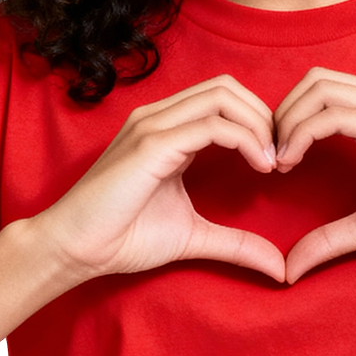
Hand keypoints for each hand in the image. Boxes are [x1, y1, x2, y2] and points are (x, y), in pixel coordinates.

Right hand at [31, 75, 286, 283]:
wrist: (74, 248)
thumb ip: (236, 244)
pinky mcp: (152, 144)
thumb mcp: (194, 237)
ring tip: (272, 162)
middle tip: (281, 157)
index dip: (258, 121)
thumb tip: (279, 268)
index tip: (276, 161)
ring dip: (259, 124)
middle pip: (228, 87)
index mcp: (166, 129)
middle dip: (265, 116)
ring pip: (223, 97)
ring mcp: (153, 125)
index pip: (223, 98)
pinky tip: (259, 166)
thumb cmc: (122, 238)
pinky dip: (246, 140)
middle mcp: (159, 117)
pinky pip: (212, 125)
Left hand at [273, 68, 355, 284]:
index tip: (275, 163)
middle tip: (268, 159)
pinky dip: (302, 132)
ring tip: (278, 162)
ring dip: (286, 122)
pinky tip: (292, 162)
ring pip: (320, 89)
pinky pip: (336, 114)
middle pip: (313, 80)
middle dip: (280, 114)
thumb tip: (291, 268)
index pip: (321, 92)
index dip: (288, 119)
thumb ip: (331, 238)